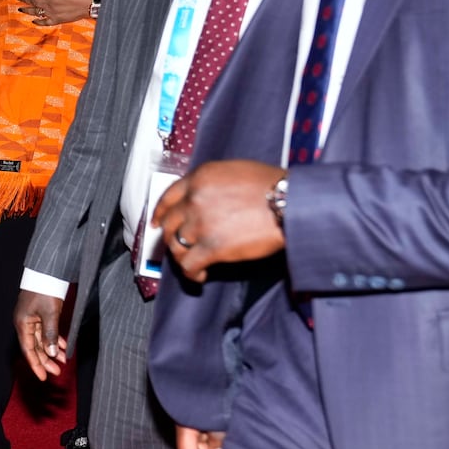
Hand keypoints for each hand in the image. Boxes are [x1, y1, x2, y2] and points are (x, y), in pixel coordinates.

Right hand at [15, 289, 67, 378]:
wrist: (46, 272)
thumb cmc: (44, 290)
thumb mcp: (49, 315)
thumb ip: (50, 335)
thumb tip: (51, 353)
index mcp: (23, 324)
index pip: (29, 350)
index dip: (36, 365)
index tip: (43, 377)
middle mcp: (25, 323)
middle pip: (35, 347)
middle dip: (46, 360)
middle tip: (57, 371)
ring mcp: (32, 319)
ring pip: (42, 340)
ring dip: (52, 350)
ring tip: (63, 360)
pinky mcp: (40, 314)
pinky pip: (47, 331)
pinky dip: (55, 339)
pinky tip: (64, 346)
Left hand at [16, 0, 94, 26]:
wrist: (89, 4)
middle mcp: (48, 3)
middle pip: (33, 1)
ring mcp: (51, 13)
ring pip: (36, 12)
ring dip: (27, 10)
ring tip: (20, 9)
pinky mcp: (56, 20)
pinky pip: (44, 22)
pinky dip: (38, 21)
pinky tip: (33, 20)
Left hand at [152, 159, 285, 281]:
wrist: (291, 202)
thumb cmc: (273, 186)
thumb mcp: (235, 172)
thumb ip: (212, 185)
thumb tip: (203, 199)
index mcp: (200, 177)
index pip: (168, 197)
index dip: (159, 212)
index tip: (156, 222)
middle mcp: (195, 199)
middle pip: (168, 222)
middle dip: (170, 237)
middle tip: (177, 245)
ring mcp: (201, 224)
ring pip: (176, 245)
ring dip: (182, 256)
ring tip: (193, 262)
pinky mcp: (212, 247)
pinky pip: (189, 265)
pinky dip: (191, 274)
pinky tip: (200, 276)